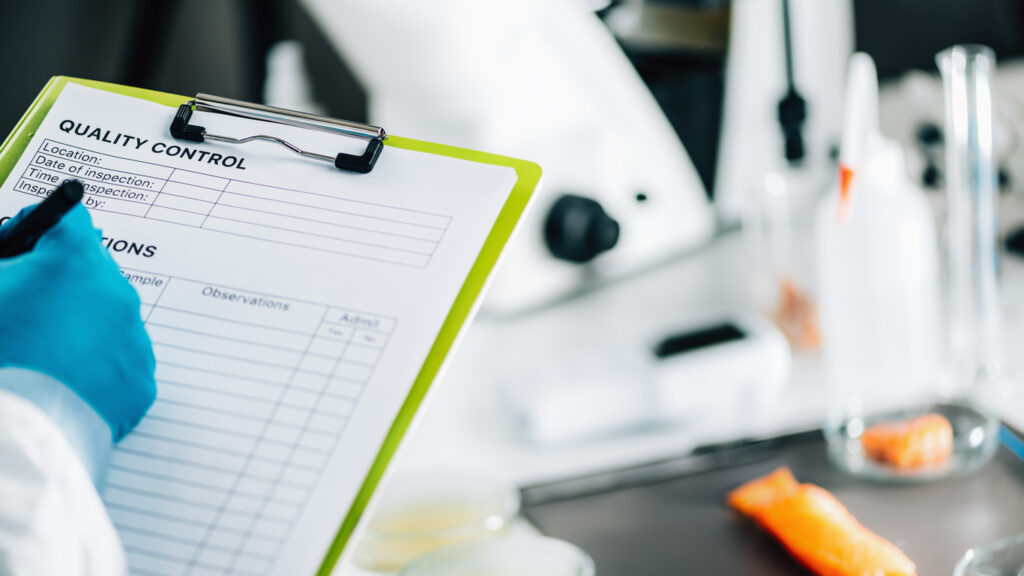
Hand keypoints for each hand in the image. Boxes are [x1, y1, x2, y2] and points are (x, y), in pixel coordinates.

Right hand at [0, 203, 155, 440]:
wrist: (16, 427)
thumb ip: (5, 266)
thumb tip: (16, 266)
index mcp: (75, 261)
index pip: (68, 221)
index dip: (40, 232)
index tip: (23, 247)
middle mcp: (116, 294)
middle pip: (91, 274)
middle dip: (61, 286)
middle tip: (28, 311)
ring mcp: (134, 339)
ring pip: (108, 321)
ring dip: (82, 329)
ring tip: (44, 356)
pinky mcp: (140, 382)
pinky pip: (120, 365)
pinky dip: (97, 370)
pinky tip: (65, 384)